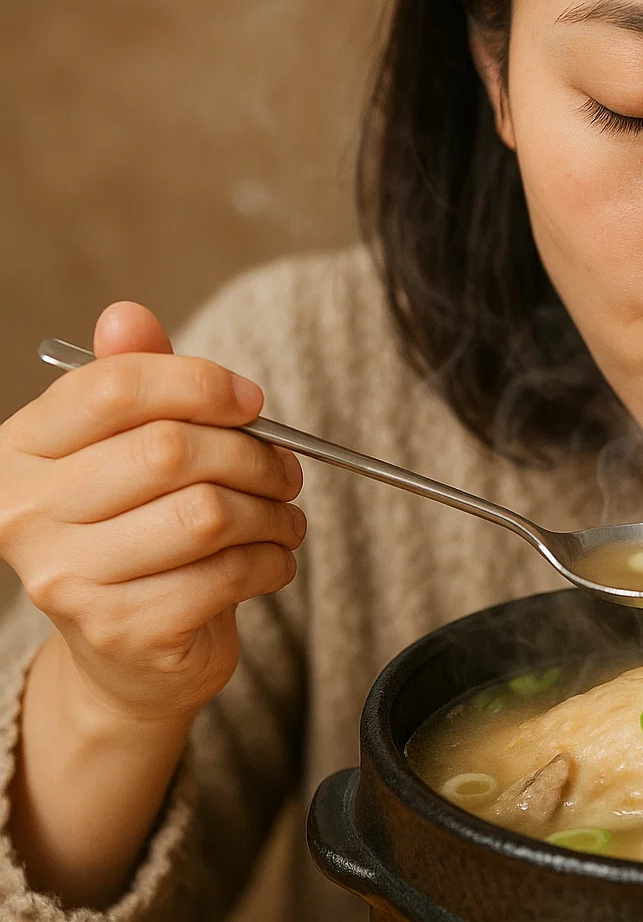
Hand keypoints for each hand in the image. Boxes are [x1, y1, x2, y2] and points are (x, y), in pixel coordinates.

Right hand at [0, 302, 305, 725]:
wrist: (129, 656)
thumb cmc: (138, 533)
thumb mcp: (128, 451)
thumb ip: (132, 380)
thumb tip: (128, 315)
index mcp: (20, 453)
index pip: (112, 389)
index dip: (199, 384)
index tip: (251, 403)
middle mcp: (25, 515)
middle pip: (171, 450)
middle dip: (253, 455)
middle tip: (287, 470)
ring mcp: (67, 578)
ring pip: (206, 514)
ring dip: (271, 513)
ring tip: (284, 518)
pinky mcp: (120, 630)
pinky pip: (224, 575)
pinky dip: (271, 562)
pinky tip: (271, 562)